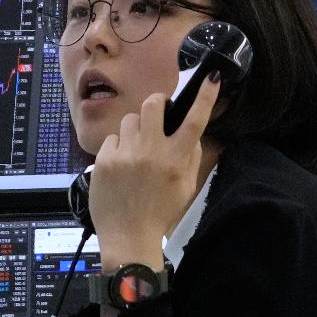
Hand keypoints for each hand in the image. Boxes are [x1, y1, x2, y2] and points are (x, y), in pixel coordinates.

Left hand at [88, 73, 221, 270]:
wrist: (128, 238)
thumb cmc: (161, 213)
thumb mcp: (186, 187)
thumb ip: (191, 157)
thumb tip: (191, 132)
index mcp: (176, 160)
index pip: (195, 121)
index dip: (205, 97)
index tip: (212, 78)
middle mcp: (151, 152)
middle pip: (153, 104)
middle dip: (156, 104)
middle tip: (157, 115)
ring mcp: (125, 154)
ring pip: (130, 120)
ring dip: (135, 130)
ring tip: (135, 152)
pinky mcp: (104, 160)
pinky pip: (112, 139)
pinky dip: (117, 149)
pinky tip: (119, 167)